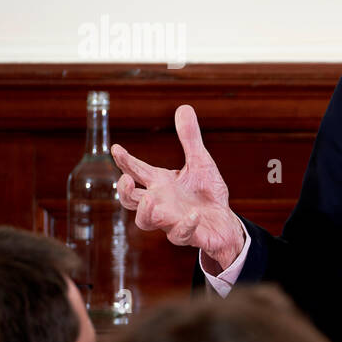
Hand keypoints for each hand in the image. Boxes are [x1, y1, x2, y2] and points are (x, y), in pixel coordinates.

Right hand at [112, 105, 243, 269]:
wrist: (224, 222)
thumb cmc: (207, 193)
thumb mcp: (201, 162)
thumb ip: (190, 139)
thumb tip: (184, 107)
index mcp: (160, 183)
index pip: (136, 170)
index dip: (124, 161)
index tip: (116, 148)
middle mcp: (160, 203)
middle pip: (130, 200)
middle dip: (123, 191)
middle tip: (124, 179)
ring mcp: (170, 221)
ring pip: (145, 222)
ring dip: (144, 211)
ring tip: (150, 198)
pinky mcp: (187, 235)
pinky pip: (180, 234)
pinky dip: (185, 225)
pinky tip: (193, 214)